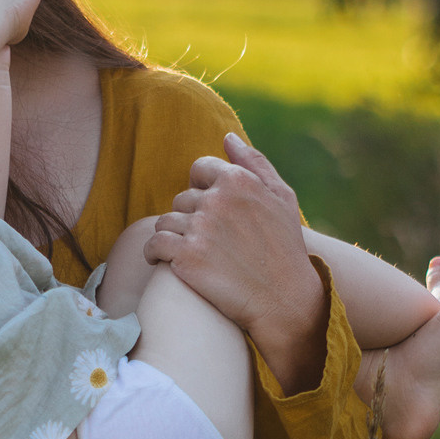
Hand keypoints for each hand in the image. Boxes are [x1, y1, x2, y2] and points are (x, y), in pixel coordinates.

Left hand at [143, 133, 327, 393]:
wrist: (285, 301)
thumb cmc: (286, 249)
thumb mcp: (282, 198)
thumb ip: (254, 163)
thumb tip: (227, 137)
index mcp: (238, 180)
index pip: (200, 170)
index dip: (204, 191)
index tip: (213, 214)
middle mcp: (216, 200)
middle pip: (182, 199)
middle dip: (190, 218)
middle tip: (208, 243)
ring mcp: (200, 228)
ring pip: (165, 222)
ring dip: (172, 237)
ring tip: (188, 255)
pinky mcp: (185, 257)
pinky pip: (153, 246)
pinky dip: (154, 255)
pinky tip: (167, 264)